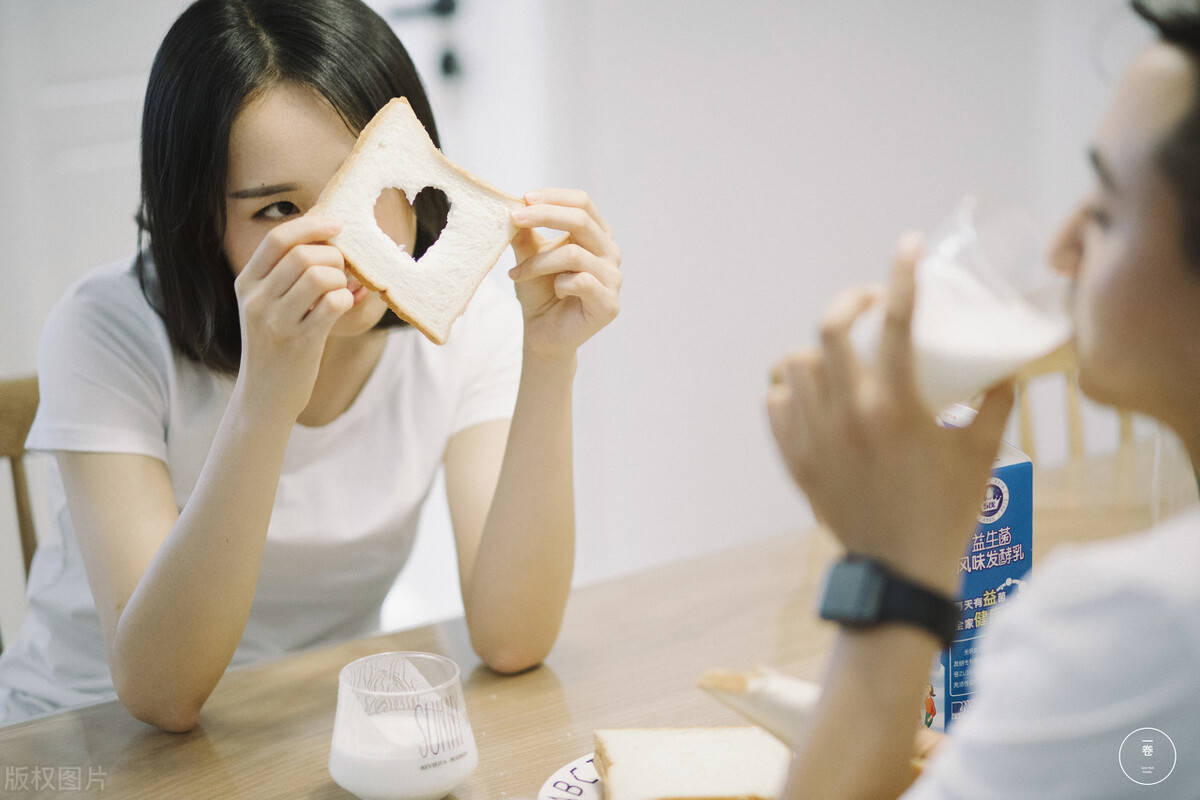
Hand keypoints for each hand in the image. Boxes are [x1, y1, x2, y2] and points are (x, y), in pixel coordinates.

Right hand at [233, 216, 353, 421]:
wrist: (264, 396)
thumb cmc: (275, 344)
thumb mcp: (267, 306)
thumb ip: (287, 274)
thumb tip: (331, 239)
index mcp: (246, 283)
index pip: (277, 239)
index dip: (311, 225)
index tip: (337, 226)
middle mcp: (256, 300)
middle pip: (303, 255)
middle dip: (333, 257)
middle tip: (342, 272)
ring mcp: (276, 322)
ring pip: (319, 276)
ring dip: (340, 280)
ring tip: (340, 292)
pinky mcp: (299, 342)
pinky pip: (333, 304)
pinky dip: (346, 300)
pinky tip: (341, 308)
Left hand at [508, 188, 621, 362]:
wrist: (542, 332)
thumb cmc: (540, 292)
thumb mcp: (529, 255)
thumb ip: (526, 230)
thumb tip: (514, 203)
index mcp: (597, 235)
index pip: (582, 203)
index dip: (554, 197)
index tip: (523, 199)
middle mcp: (610, 253)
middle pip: (581, 220)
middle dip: (544, 216)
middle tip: (514, 219)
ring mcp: (613, 279)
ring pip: (574, 254)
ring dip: (539, 262)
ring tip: (518, 274)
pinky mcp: (609, 304)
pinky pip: (581, 282)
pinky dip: (559, 285)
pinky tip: (554, 293)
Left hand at [766, 233, 1013, 594]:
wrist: (900, 570)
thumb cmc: (946, 512)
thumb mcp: (982, 455)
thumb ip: (997, 404)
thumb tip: (1006, 368)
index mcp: (897, 408)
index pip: (899, 322)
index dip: (902, 275)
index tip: (907, 247)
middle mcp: (849, 415)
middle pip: (829, 329)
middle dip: (851, 302)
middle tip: (870, 305)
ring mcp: (816, 438)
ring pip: (794, 366)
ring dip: (818, 351)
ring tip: (840, 357)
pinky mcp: (796, 461)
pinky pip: (776, 406)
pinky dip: (790, 392)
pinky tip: (811, 394)